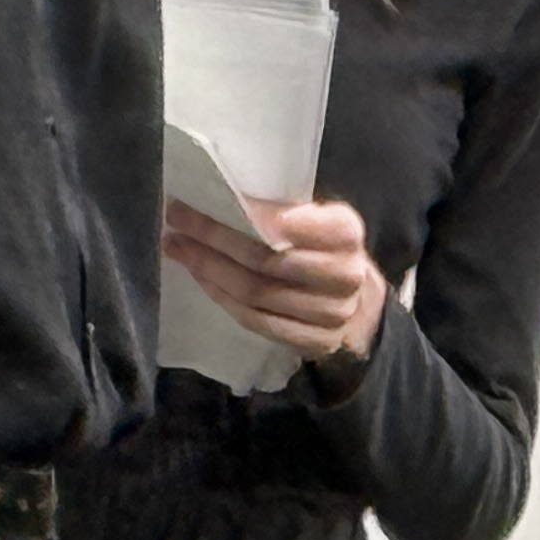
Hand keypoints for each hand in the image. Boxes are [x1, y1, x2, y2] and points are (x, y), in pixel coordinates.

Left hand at [164, 196, 388, 363]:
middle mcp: (345, 276)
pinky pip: (255, 319)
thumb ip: (290, 211)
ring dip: (209, 269)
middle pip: (268, 260)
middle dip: (215, 238)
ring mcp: (330, 314)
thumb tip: (229, 198)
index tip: (227, 199)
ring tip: (177, 246)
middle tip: (178, 218)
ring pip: (256, 292)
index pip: (303, 224)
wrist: (362, 307)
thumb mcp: (322, 220)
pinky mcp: (312, 341)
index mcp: (348, 235)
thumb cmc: (328, 251)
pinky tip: (199, 277)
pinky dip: (221, 296)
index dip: (265, 217)